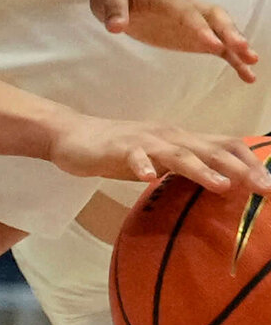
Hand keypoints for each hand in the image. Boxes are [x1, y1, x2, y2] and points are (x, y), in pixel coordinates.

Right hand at [47, 113, 270, 194]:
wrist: (73, 135)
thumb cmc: (120, 150)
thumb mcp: (161, 159)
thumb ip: (188, 168)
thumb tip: (225, 185)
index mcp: (183, 139)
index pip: (227, 145)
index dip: (252, 163)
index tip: (270, 187)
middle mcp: (169, 136)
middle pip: (212, 150)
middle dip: (241, 169)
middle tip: (265, 188)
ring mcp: (144, 141)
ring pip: (179, 154)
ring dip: (202, 169)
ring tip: (222, 184)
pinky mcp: (117, 148)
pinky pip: (132, 157)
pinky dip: (142, 166)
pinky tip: (149, 178)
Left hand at [92, 0, 258, 83]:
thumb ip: (113, 10)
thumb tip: (116, 27)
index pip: (185, 11)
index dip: (198, 26)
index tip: (210, 44)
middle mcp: (186, 8)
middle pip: (214, 17)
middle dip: (229, 31)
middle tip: (242, 48)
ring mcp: (194, 22)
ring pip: (222, 31)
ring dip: (238, 46)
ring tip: (252, 63)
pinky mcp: (195, 36)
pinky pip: (219, 47)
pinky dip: (234, 60)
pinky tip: (247, 76)